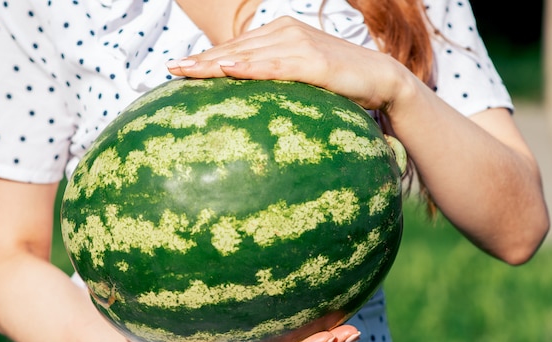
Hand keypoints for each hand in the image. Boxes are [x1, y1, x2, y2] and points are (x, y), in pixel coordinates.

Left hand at [166, 16, 411, 110]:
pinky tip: (227, 69)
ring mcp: (298, 44)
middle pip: (234, 48)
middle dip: (200, 60)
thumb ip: (275, 78)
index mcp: (278, 35)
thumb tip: (250, 97)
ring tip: (186, 70)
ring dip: (215, 62)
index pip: (235, 48)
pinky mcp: (313, 60)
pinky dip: (250, 67)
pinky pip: (275, 65)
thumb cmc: (338, 81)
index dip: (205, 58)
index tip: (178, 68)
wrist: (380, 78)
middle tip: (171, 69)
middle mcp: (284, 33)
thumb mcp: (301, 76)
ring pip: (248, 55)